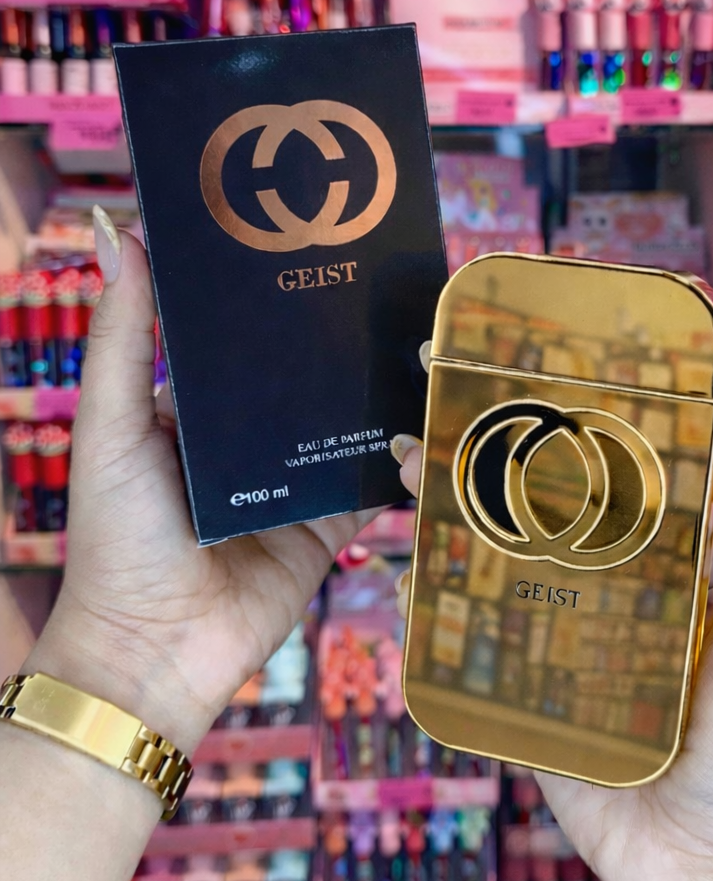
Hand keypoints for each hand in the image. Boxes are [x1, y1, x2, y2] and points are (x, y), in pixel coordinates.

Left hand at [28, 209, 385, 752]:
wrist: (154, 651)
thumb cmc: (117, 537)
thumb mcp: (111, 424)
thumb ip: (122, 335)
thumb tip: (120, 229)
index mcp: (198, 408)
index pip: (245, 336)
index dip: (278, 292)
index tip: (318, 235)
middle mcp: (251, 439)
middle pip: (307, 374)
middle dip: (346, 334)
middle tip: (391, 280)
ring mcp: (295, 482)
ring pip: (350, 421)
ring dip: (385, 387)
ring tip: (425, 337)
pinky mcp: (330, 526)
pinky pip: (374, 482)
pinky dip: (402, 455)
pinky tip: (433, 415)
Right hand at [394, 382, 712, 880]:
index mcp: (681, 564)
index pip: (632, 470)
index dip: (593, 415)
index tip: (548, 356)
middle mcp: (618, 591)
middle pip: (550, 507)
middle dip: (499, 454)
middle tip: (446, 393)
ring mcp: (564, 641)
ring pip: (502, 564)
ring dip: (452, 515)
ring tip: (404, 464)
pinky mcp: (523, 696)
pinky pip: (473, 643)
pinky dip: (431, 608)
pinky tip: (396, 571)